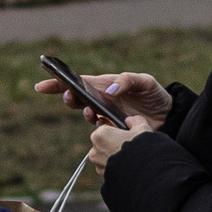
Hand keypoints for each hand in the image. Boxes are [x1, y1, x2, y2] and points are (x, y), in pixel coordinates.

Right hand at [34, 67, 165, 122]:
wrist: (169, 117)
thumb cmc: (155, 95)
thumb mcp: (145, 82)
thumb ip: (128, 81)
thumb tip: (109, 89)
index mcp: (104, 85)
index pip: (77, 82)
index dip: (58, 83)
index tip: (41, 86)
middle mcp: (101, 100)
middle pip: (77, 99)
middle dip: (68, 98)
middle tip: (70, 98)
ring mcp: (106, 116)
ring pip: (87, 115)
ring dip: (84, 113)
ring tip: (91, 112)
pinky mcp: (113, 130)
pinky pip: (100, 130)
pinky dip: (99, 128)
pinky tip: (104, 124)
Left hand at [87, 106, 162, 166]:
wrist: (145, 173)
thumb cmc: (141, 148)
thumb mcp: (142, 128)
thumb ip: (135, 120)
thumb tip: (130, 121)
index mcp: (100, 134)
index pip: (106, 128)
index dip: (118, 130)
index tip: (127, 135)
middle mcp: (94, 150)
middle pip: (105, 143)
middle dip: (115, 144)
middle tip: (130, 147)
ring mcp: (98, 165)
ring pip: (106, 157)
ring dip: (115, 157)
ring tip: (131, 159)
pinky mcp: (103, 177)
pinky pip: (110, 169)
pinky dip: (117, 168)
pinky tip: (129, 168)